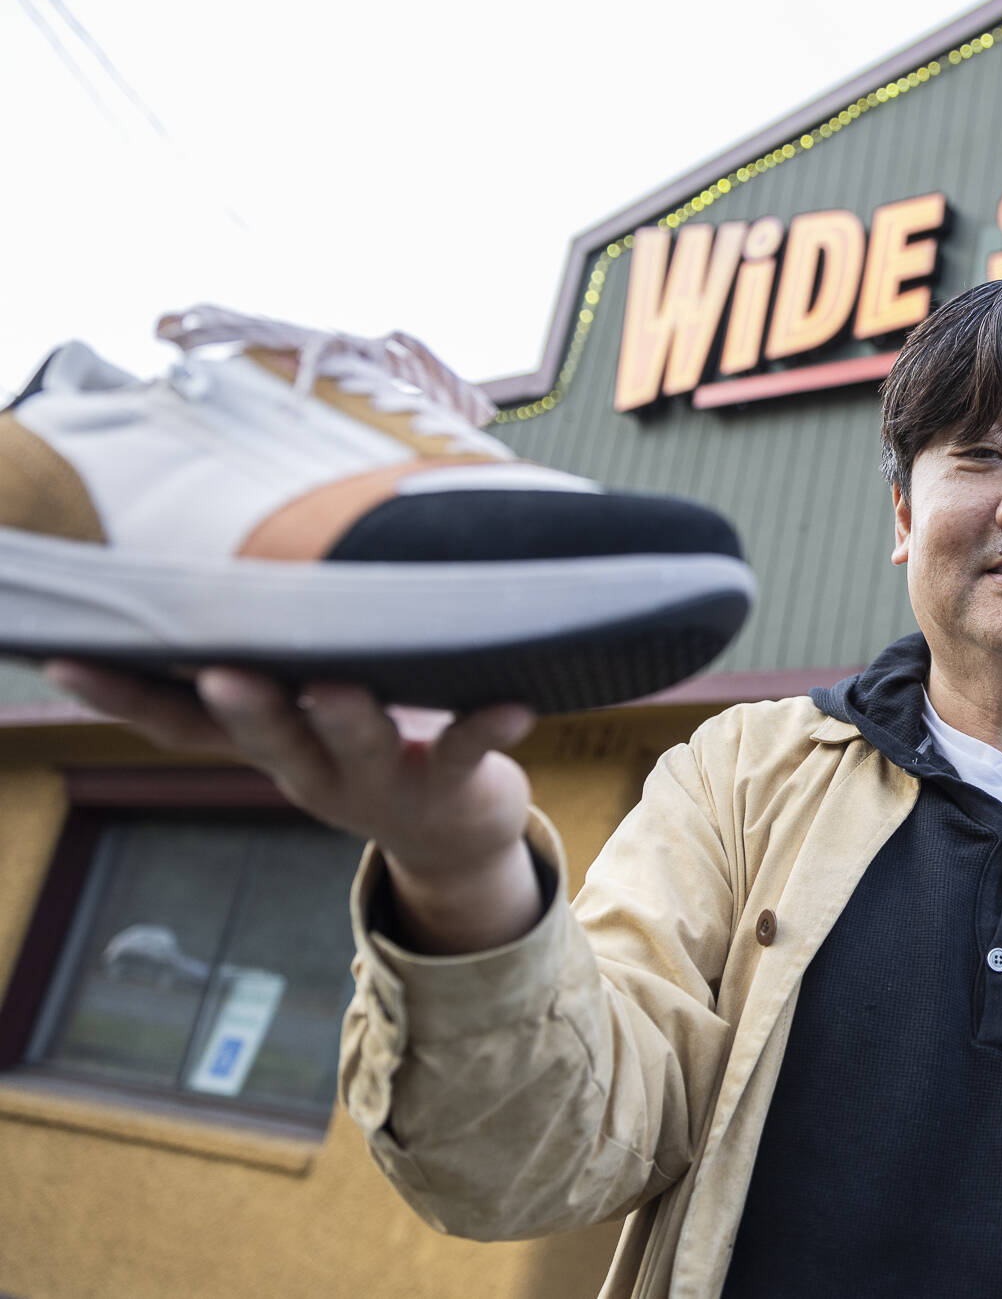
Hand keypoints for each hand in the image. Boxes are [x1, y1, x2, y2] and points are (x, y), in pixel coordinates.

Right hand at [44, 661, 541, 952]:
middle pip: (268, 740)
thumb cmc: (370, 746)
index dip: (123, 695)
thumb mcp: (303, 719)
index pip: (180, 723)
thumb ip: (266, 667)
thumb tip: (195, 581)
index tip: (64, 657)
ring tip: (344, 688)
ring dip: (351, 719)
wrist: (456, 840)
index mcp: (269, 747)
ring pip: (362, 747)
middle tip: (224, 673)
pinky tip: (517, 704)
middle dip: (246, 707)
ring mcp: (383, 782)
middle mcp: (314, 770)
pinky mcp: (454, 784)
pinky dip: (490, 726)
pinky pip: (471, 752)